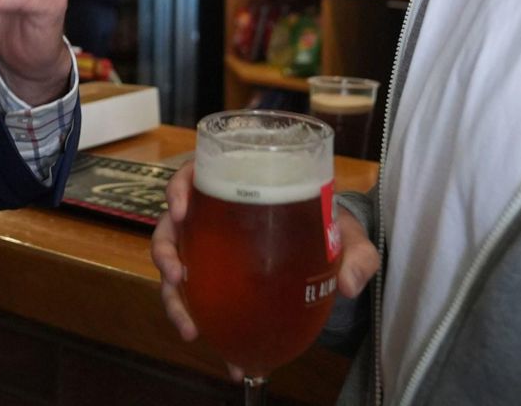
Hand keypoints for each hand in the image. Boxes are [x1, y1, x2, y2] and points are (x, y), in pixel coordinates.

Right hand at [151, 164, 379, 378]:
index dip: (179, 188)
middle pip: (172, 225)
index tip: (180, 209)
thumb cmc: (330, 230)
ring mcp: (209, 248)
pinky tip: (213, 345)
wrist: (330, 257)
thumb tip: (348, 285)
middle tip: (175, 275)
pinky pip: (194, 297)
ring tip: (189, 328)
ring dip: (173, 298)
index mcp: (241, 188)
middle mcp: (215, 216)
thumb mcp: (348, 236)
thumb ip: (356, 255)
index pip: (196, 175)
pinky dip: (198, 322)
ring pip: (174, 266)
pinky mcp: (213, 279)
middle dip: (165, 251)